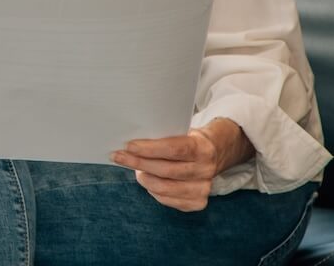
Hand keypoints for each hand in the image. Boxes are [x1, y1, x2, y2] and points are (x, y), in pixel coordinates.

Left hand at [112, 119, 252, 211]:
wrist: (215, 152)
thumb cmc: (188, 139)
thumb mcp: (181, 130)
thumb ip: (162, 135)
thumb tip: (130, 142)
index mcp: (203, 147)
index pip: (174, 149)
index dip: (149, 148)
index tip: (128, 146)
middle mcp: (206, 169)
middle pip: (166, 170)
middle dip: (138, 163)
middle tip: (119, 156)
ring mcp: (204, 188)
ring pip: (165, 188)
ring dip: (144, 178)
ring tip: (134, 169)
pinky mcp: (198, 202)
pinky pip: (169, 200)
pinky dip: (154, 191)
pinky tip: (148, 180)